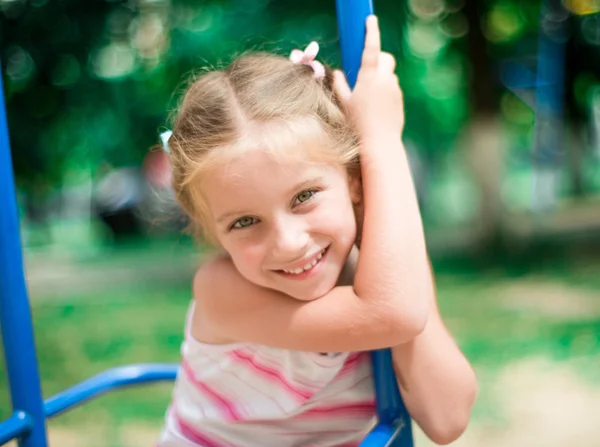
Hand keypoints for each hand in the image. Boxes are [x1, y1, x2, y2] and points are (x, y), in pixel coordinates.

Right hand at [333, 15, 404, 141]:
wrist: (380, 142)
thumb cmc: (358, 124)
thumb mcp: (344, 103)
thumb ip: (340, 84)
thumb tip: (337, 72)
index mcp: (369, 77)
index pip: (371, 48)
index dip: (371, 32)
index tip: (370, 19)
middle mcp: (384, 80)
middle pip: (386, 58)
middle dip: (378, 59)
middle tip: (367, 70)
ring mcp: (395, 89)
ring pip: (389, 74)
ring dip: (380, 78)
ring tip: (368, 97)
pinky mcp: (400, 99)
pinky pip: (392, 88)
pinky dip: (385, 91)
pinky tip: (376, 108)